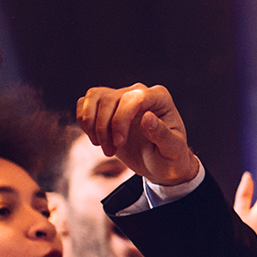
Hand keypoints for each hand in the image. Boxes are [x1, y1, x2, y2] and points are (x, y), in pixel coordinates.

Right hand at [76, 84, 200, 187]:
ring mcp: (121, 96)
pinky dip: (84, 121)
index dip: (121, 120)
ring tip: (102, 146)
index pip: (134, 98)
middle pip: (110, 99)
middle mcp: (139, 92)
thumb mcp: (172, 150)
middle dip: (104, 128)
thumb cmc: (171, 157)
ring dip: (91, 124)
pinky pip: (85, 102)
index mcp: (160, 98)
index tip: (119, 143)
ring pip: (94, 97)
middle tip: (111, 152)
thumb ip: (162, 135)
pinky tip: (95, 138)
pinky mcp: (107, 106)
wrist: (159, 164)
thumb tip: (147, 117)